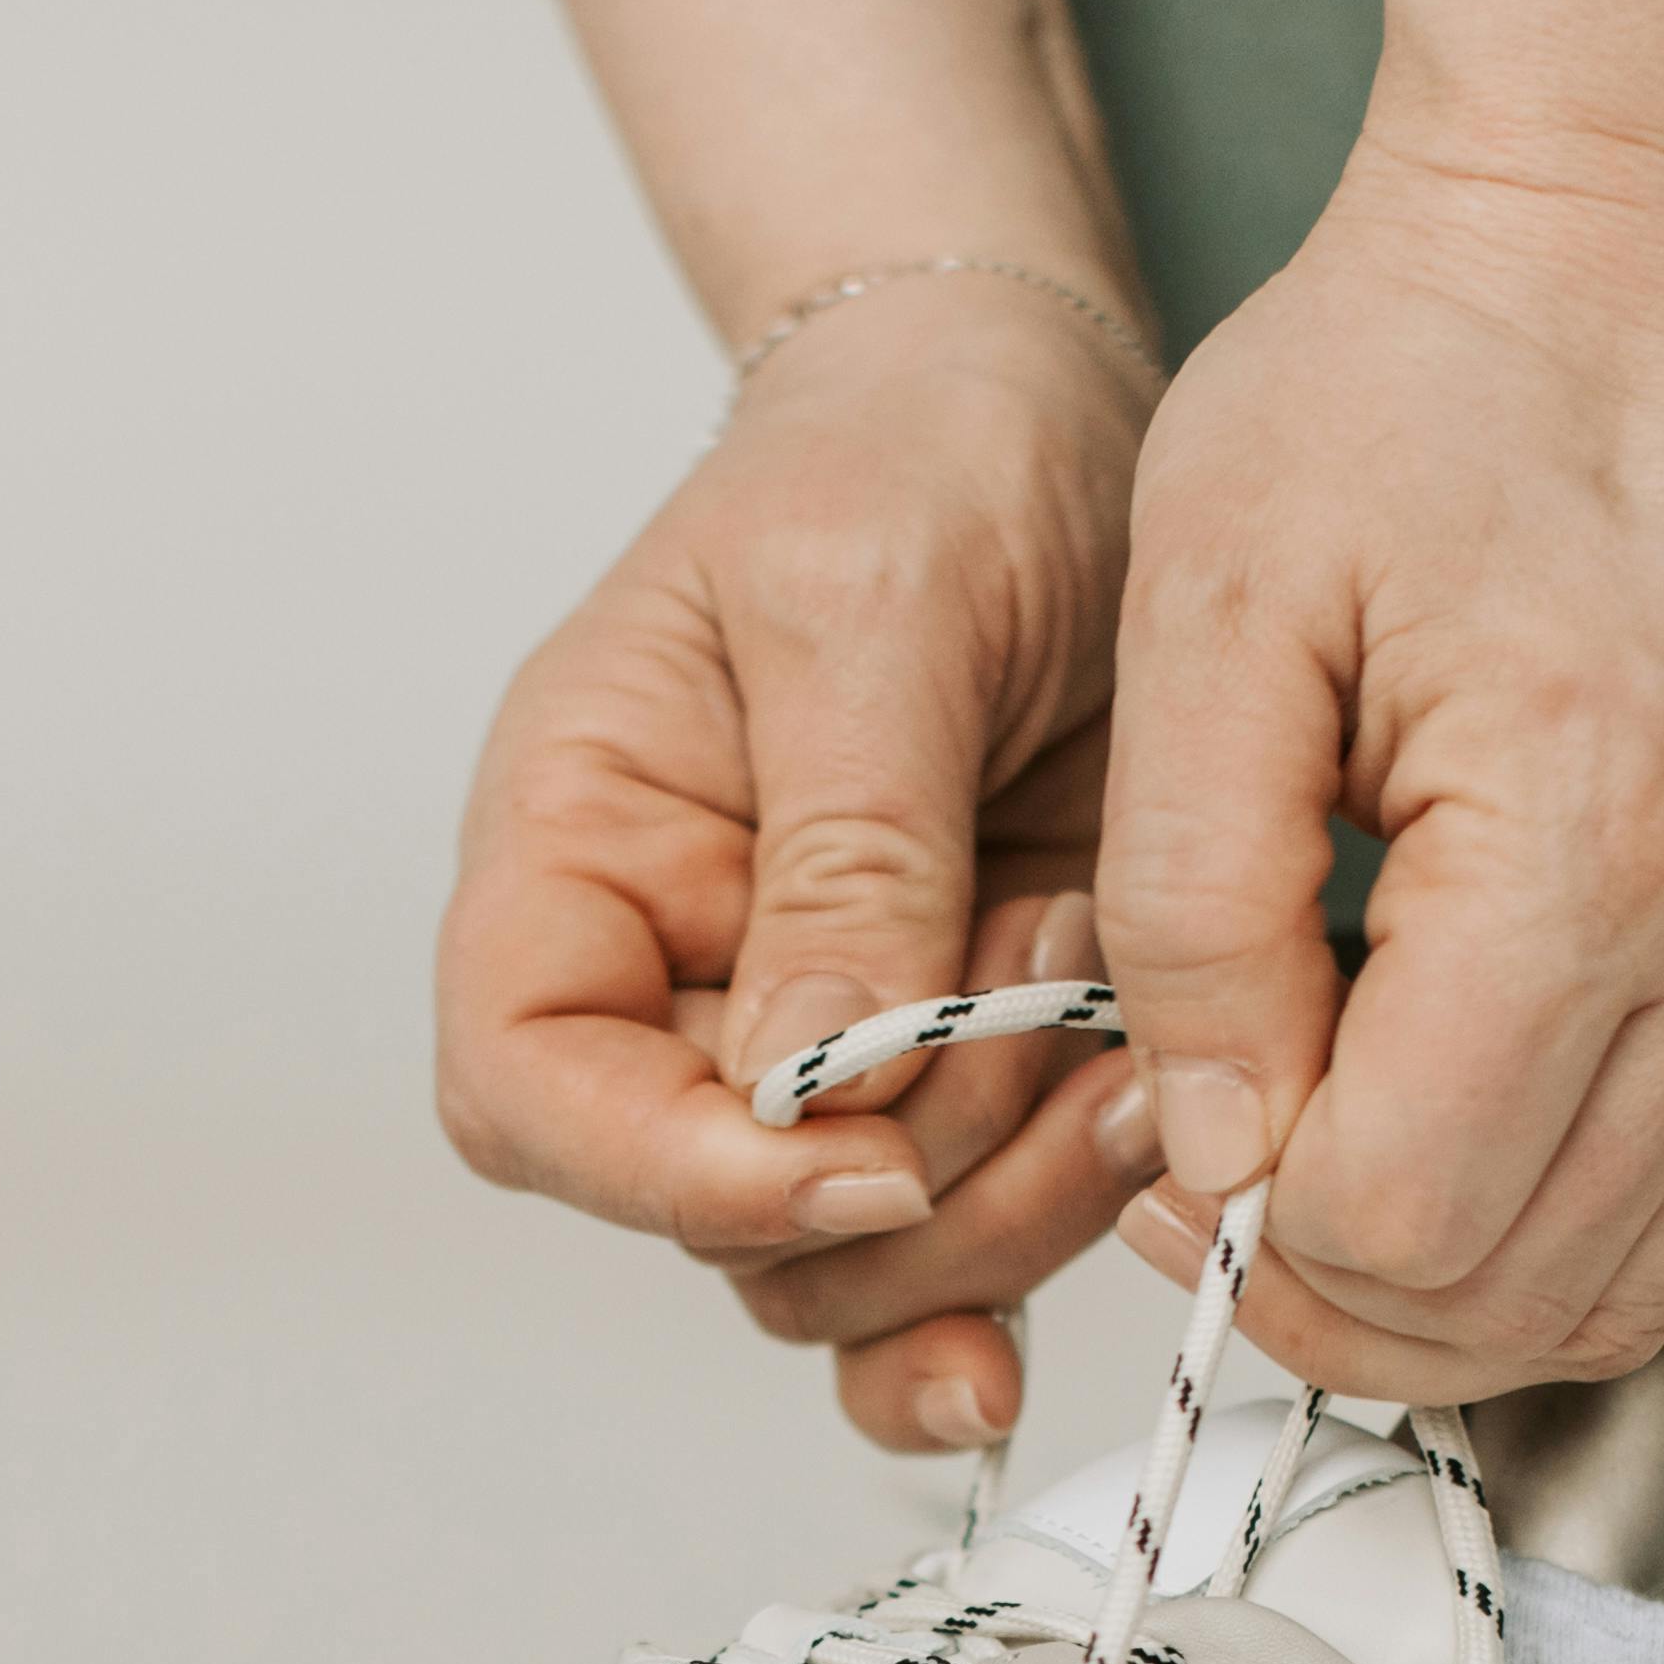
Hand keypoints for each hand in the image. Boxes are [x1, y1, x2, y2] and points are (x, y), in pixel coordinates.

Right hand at [428, 279, 1170, 1451]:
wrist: (1055, 408)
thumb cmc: (919, 448)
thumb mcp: (874, 603)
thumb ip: (848, 846)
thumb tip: (822, 1082)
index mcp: (584, 850)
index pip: (529, 1089)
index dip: (670, 1173)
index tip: (860, 1161)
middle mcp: (682, 971)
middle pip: (713, 1214)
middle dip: (899, 1192)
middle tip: (1060, 1055)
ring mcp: (830, 1035)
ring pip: (858, 1255)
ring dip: (1004, 1212)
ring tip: (1133, 1047)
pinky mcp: (969, 1062)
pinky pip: (965, 1230)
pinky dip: (1042, 1246)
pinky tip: (1133, 1181)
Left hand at [1091, 151, 1663, 1400]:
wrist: (1615, 238)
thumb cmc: (1416, 373)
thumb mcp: (1206, 617)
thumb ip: (1191, 912)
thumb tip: (1216, 1152)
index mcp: (1578, 851)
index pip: (1405, 1219)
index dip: (1247, 1228)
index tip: (1172, 1133)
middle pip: (1523, 1295)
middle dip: (1330, 1285)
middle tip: (1218, 1164)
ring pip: (1642, 1285)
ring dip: (1465, 1291)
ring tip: (1334, 1157)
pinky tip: (1553, 1183)